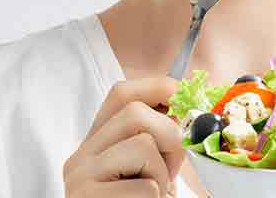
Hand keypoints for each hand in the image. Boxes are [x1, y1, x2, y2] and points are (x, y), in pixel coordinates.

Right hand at [63, 76, 185, 196]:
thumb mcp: (146, 164)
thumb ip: (158, 134)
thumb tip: (194, 104)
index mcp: (96, 139)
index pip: (121, 93)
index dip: (158, 89)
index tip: (185, 102)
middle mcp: (81, 154)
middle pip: (134, 112)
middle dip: (169, 133)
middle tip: (174, 165)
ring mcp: (81, 178)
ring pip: (142, 144)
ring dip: (163, 171)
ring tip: (155, 192)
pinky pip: (145, 187)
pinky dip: (157, 197)